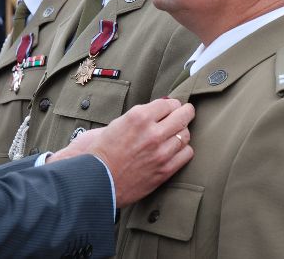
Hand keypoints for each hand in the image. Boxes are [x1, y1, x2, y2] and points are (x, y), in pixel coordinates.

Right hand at [48, 98, 194, 207]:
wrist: (97, 180)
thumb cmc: (103, 150)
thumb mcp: (118, 123)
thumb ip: (141, 115)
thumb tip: (161, 107)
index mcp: (139, 117)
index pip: (169, 103)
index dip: (171, 104)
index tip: (172, 106)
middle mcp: (152, 132)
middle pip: (183, 115)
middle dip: (185, 112)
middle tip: (186, 112)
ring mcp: (161, 152)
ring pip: (186, 135)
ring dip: (182, 132)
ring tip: (176, 133)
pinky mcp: (165, 170)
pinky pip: (186, 154)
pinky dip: (183, 150)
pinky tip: (176, 149)